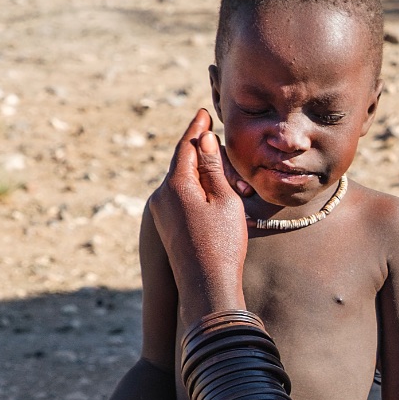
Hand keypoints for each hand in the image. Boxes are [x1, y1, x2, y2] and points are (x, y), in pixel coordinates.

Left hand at [147, 109, 248, 317]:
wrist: (207, 286)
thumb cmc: (222, 243)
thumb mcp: (224, 200)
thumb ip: (213, 168)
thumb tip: (205, 142)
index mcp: (175, 185)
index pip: (186, 147)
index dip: (196, 129)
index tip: (203, 113)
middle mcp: (161, 196)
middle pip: (185, 164)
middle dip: (208, 159)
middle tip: (228, 158)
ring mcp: (161, 212)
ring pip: (184, 183)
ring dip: (208, 180)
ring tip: (237, 190)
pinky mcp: (166, 226)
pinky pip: (182, 199)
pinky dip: (200, 194)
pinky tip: (220, 202)